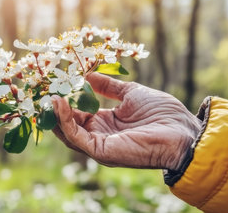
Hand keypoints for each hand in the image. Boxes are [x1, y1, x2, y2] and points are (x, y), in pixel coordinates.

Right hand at [51, 72, 200, 169]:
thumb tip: (88, 75)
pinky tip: (61, 104)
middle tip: (45, 89)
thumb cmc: (162, 113)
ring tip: (49, 95)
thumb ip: (109, 86)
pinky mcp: (102, 151)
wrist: (182, 130)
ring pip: (68, 132)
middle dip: (55, 108)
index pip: (78, 113)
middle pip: (69, 124)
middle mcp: (100, 134)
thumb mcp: (131, 93)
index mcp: (107, 122)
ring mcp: (100, 145)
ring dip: (56, 114)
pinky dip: (66, 121)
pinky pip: (77, 137)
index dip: (66, 99)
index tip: (55, 84)